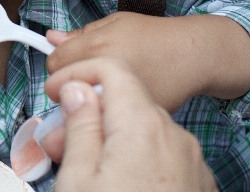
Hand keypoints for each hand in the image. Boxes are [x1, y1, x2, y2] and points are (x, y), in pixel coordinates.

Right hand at [45, 58, 217, 191]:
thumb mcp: (78, 177)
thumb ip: (79, 124)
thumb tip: (76, 89)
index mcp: (141, 125)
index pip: (111, 69)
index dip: (76, 74)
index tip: (52, 91)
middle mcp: (173, 136)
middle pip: (124, 102)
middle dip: (86, 114)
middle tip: (54, 143)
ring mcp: (190, 162)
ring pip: (141, 129)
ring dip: (107, 138)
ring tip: (79, 170)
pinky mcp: (196, 184)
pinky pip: (160, 154)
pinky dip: (133, 157)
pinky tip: (111, 184)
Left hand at [46, 12, 249, 111]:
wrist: (191, 55)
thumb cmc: (153, 34)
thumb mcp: (113, 22)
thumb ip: (78, 34)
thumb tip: (50, 38)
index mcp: (95, 46)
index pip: (53, 65)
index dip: (58, 64)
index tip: (68, 63)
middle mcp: (104, 73)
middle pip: (65, 88)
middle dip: (70, 84)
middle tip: (88, 77)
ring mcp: (118, 97)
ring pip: (84, 107)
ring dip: (87, 100)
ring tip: (106, 88)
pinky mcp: (133, 116)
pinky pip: (106, 118)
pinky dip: (107, 111)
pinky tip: (121, 100)